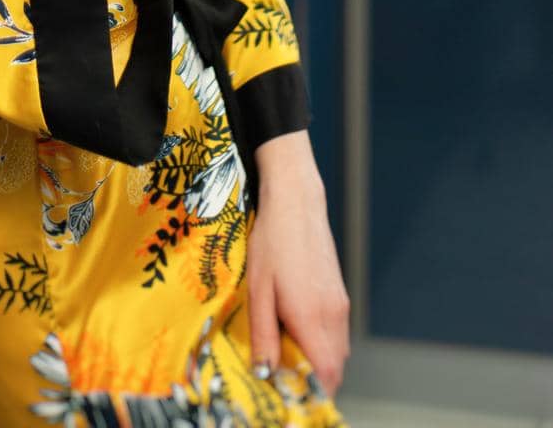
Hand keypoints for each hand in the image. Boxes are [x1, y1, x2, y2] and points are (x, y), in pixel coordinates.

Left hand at [246, 151, 350, 397]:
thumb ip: (264, 335)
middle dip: (313, 381)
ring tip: (285, 352)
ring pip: (337, 351)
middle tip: (283, 377)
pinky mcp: (339, 294)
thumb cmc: (272, 243)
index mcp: (313, 318)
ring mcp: (340, 304)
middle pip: (335, 369)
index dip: (314, 394)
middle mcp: (334, 316)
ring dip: (317, 361)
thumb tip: (266, 374)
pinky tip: (295, 327)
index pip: (327, 375)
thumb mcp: (258, 290)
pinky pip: (336, 332)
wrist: (296, 202)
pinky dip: (321, 342)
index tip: (292, 398)